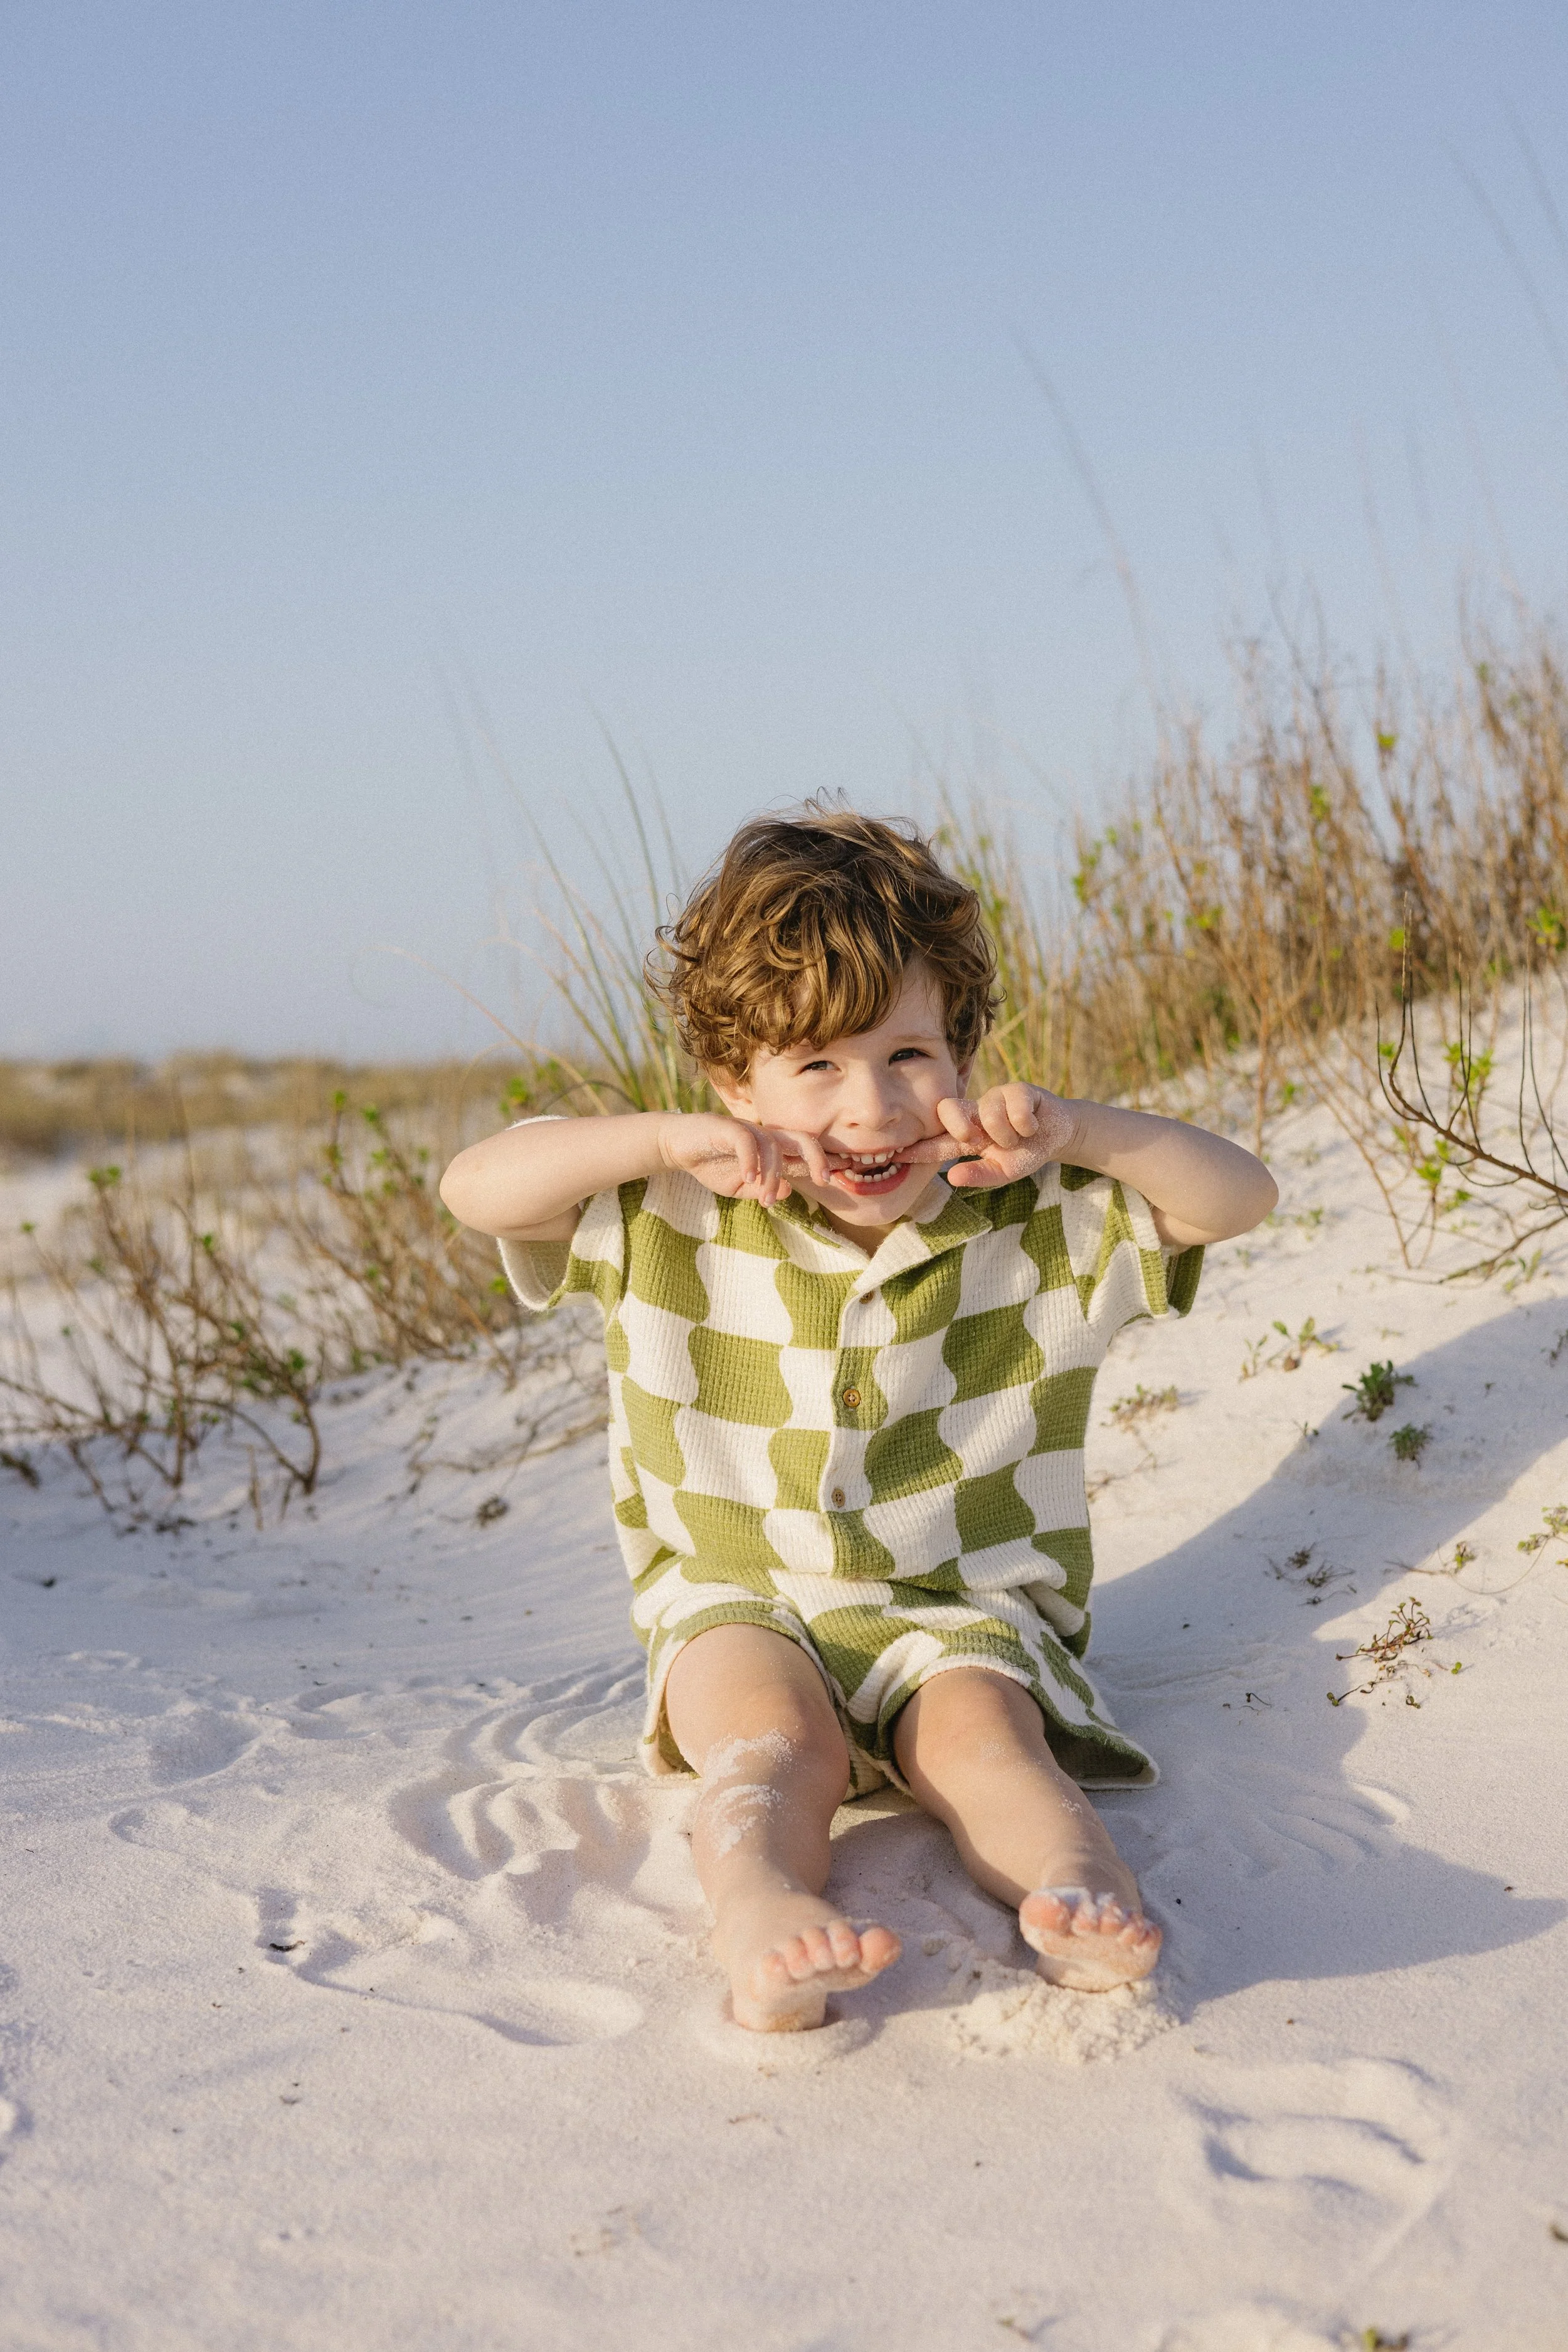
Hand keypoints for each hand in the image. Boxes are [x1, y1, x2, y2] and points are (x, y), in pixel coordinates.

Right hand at [657, 1113, 834, 1206]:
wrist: (677, 1146)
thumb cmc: (712, 1164)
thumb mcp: (739, 1187)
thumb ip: (763, 1189)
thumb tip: (789, 1190)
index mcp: (772, 1151)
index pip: (804, 1154)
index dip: (824, 1163)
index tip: (845, 1174)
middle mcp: (765, 1137)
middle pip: (801, 1139)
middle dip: (817, 1157)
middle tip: (825, 1180)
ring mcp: (747, 1130)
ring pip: (773, 1146)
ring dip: (773, 1176)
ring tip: (766, 1201)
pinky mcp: (726, 1128)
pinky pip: (746, 1140)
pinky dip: (751, 1160)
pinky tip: (749, 1178)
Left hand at [931, 1084, 1077, 1188]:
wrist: (1058, 1135)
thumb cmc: (1025, 1153)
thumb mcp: (1004, 1172)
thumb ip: (979, 1175)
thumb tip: (951, 1178)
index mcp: (967, 1136)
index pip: (937, 1143)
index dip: (918, 1149)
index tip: (897, 1155)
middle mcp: (975, 1113)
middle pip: (949, 1110)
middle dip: (960, 1126)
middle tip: (978, 1139)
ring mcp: (995, 1098)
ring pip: (989, 1114)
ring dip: (1009, 1134)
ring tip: (1019, 1137)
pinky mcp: (1017, 1088)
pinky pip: (1015, 1107)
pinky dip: (1027, 1124)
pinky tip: (1032, 1125)